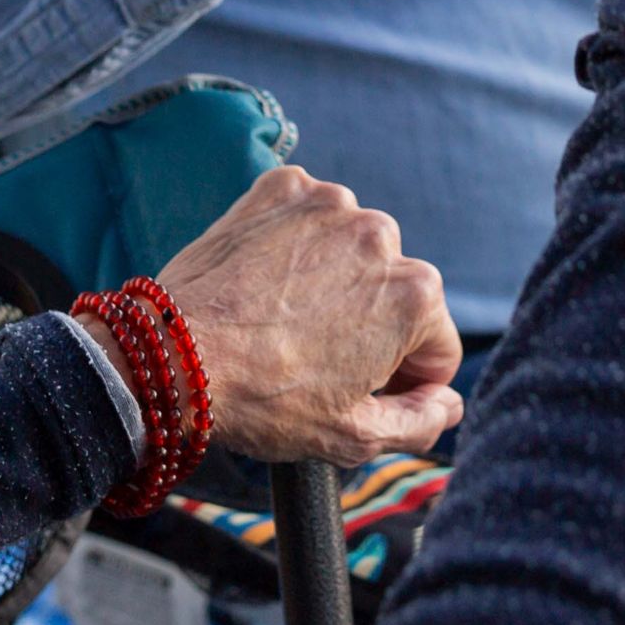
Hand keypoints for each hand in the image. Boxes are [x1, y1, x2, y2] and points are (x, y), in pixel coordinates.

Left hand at [107, 166, 463, 464]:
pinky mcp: (284, 188)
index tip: (359, 388)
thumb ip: (421, 421)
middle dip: (369, 324)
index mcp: (415, 295)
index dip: (403, 379)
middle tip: (314, 356)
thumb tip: (449, 403)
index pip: (437, 345)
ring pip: (351, 249)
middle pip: (395, 291)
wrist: (175, 355)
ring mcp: (330, 204)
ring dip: (332, 277)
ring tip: (284, 318)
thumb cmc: (264, 401)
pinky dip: (294, 240)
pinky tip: (266, 278)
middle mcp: (382, 235)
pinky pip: (306, 215)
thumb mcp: (354, 437)